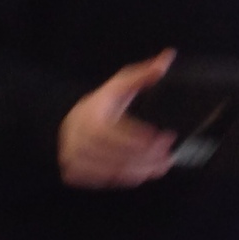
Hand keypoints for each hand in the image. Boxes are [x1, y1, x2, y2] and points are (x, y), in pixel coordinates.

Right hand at [58, 51, 177, 188]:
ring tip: (162, 167)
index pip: (111, 133)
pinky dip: (124, 180)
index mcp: (87, 117)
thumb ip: (144, 74)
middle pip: (113, 155)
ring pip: (109, 171)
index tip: (165, 137)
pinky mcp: (73, 173)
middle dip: (145, 158)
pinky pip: (101, 181)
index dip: (138, 138)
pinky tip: (142, 174)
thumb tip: (167, 58)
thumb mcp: (120, 85)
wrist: (69, 122)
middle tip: (169, 156)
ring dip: (139, 171)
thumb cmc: (100, 104)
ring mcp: (72, 158)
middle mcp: (75, 139)